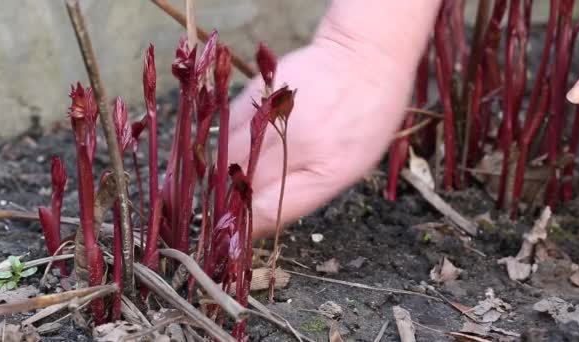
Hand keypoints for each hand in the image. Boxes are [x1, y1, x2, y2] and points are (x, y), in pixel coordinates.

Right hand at [228, 1, 439, 238]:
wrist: (363, 57)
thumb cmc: (368, 117)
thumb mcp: (353, 165)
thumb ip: (307, 193)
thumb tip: (263, 216)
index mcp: (327, 170)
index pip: (271, 211)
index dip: (247, 227)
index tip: (235, 235)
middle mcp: (297, 145)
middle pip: (244, 187)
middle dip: (226, 207)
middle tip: (215, 216)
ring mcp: (273, 117)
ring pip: (228, 159)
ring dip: (216, 180)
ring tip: (210, 190)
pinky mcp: (257, 94)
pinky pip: (227, 130)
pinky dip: (219, 149)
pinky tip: (218, 157)